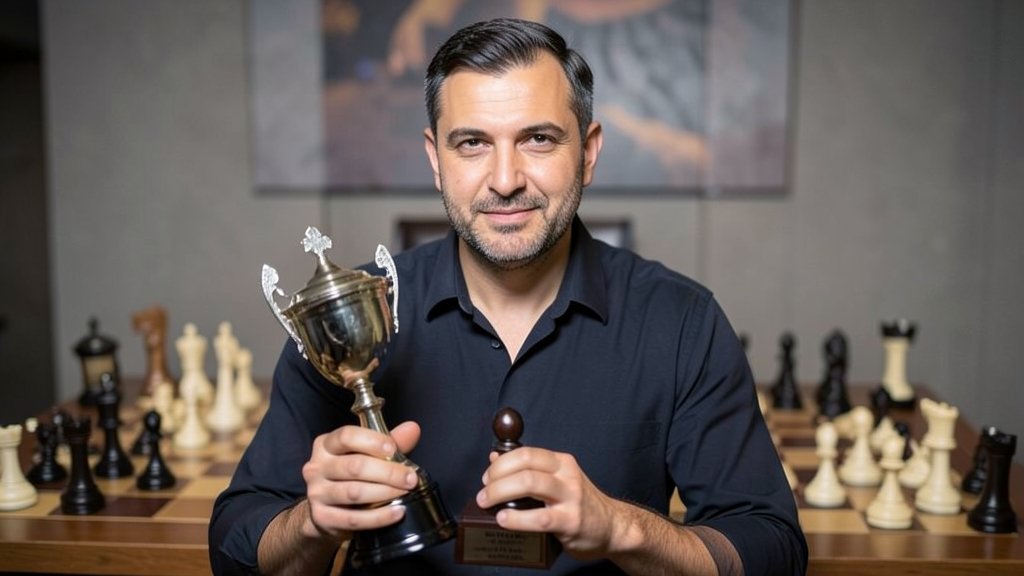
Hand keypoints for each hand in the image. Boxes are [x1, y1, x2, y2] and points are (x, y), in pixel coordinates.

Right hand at [300, 421, 421, 539]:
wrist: (326, 512)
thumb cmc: (351, 476)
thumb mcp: (368, 454)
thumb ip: (390, 441)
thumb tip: (412, 429)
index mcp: (325, 445)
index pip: (346, 436)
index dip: (372, 441)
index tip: (393, 449)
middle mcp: (316, 467)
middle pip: (354, 466)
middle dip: (388, 472)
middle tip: (410, 478)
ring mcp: (316, 493)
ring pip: (354, 493)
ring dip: (385, 493)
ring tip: (405, 492)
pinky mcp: (322, 518)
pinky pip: (354, 519)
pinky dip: (379, 517)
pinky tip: (397, 512)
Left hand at [476, 447, 623, 558]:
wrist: (612, 527)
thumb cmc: (580, 504)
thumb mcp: (558, 480)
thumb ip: (530, 470)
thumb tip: (495, 458)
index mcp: (561, 462)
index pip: (526, 453)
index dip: (501, 463)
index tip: (487, 476)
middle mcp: (567, 475)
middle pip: (525, 465)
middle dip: (496, 478)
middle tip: (483, 492)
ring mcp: (570, 497)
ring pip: (530, 484)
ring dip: (500, 492)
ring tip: (487, 503)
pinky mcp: (570, 521)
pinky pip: (538, 517)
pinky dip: (516, 519)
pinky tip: (504, 520)